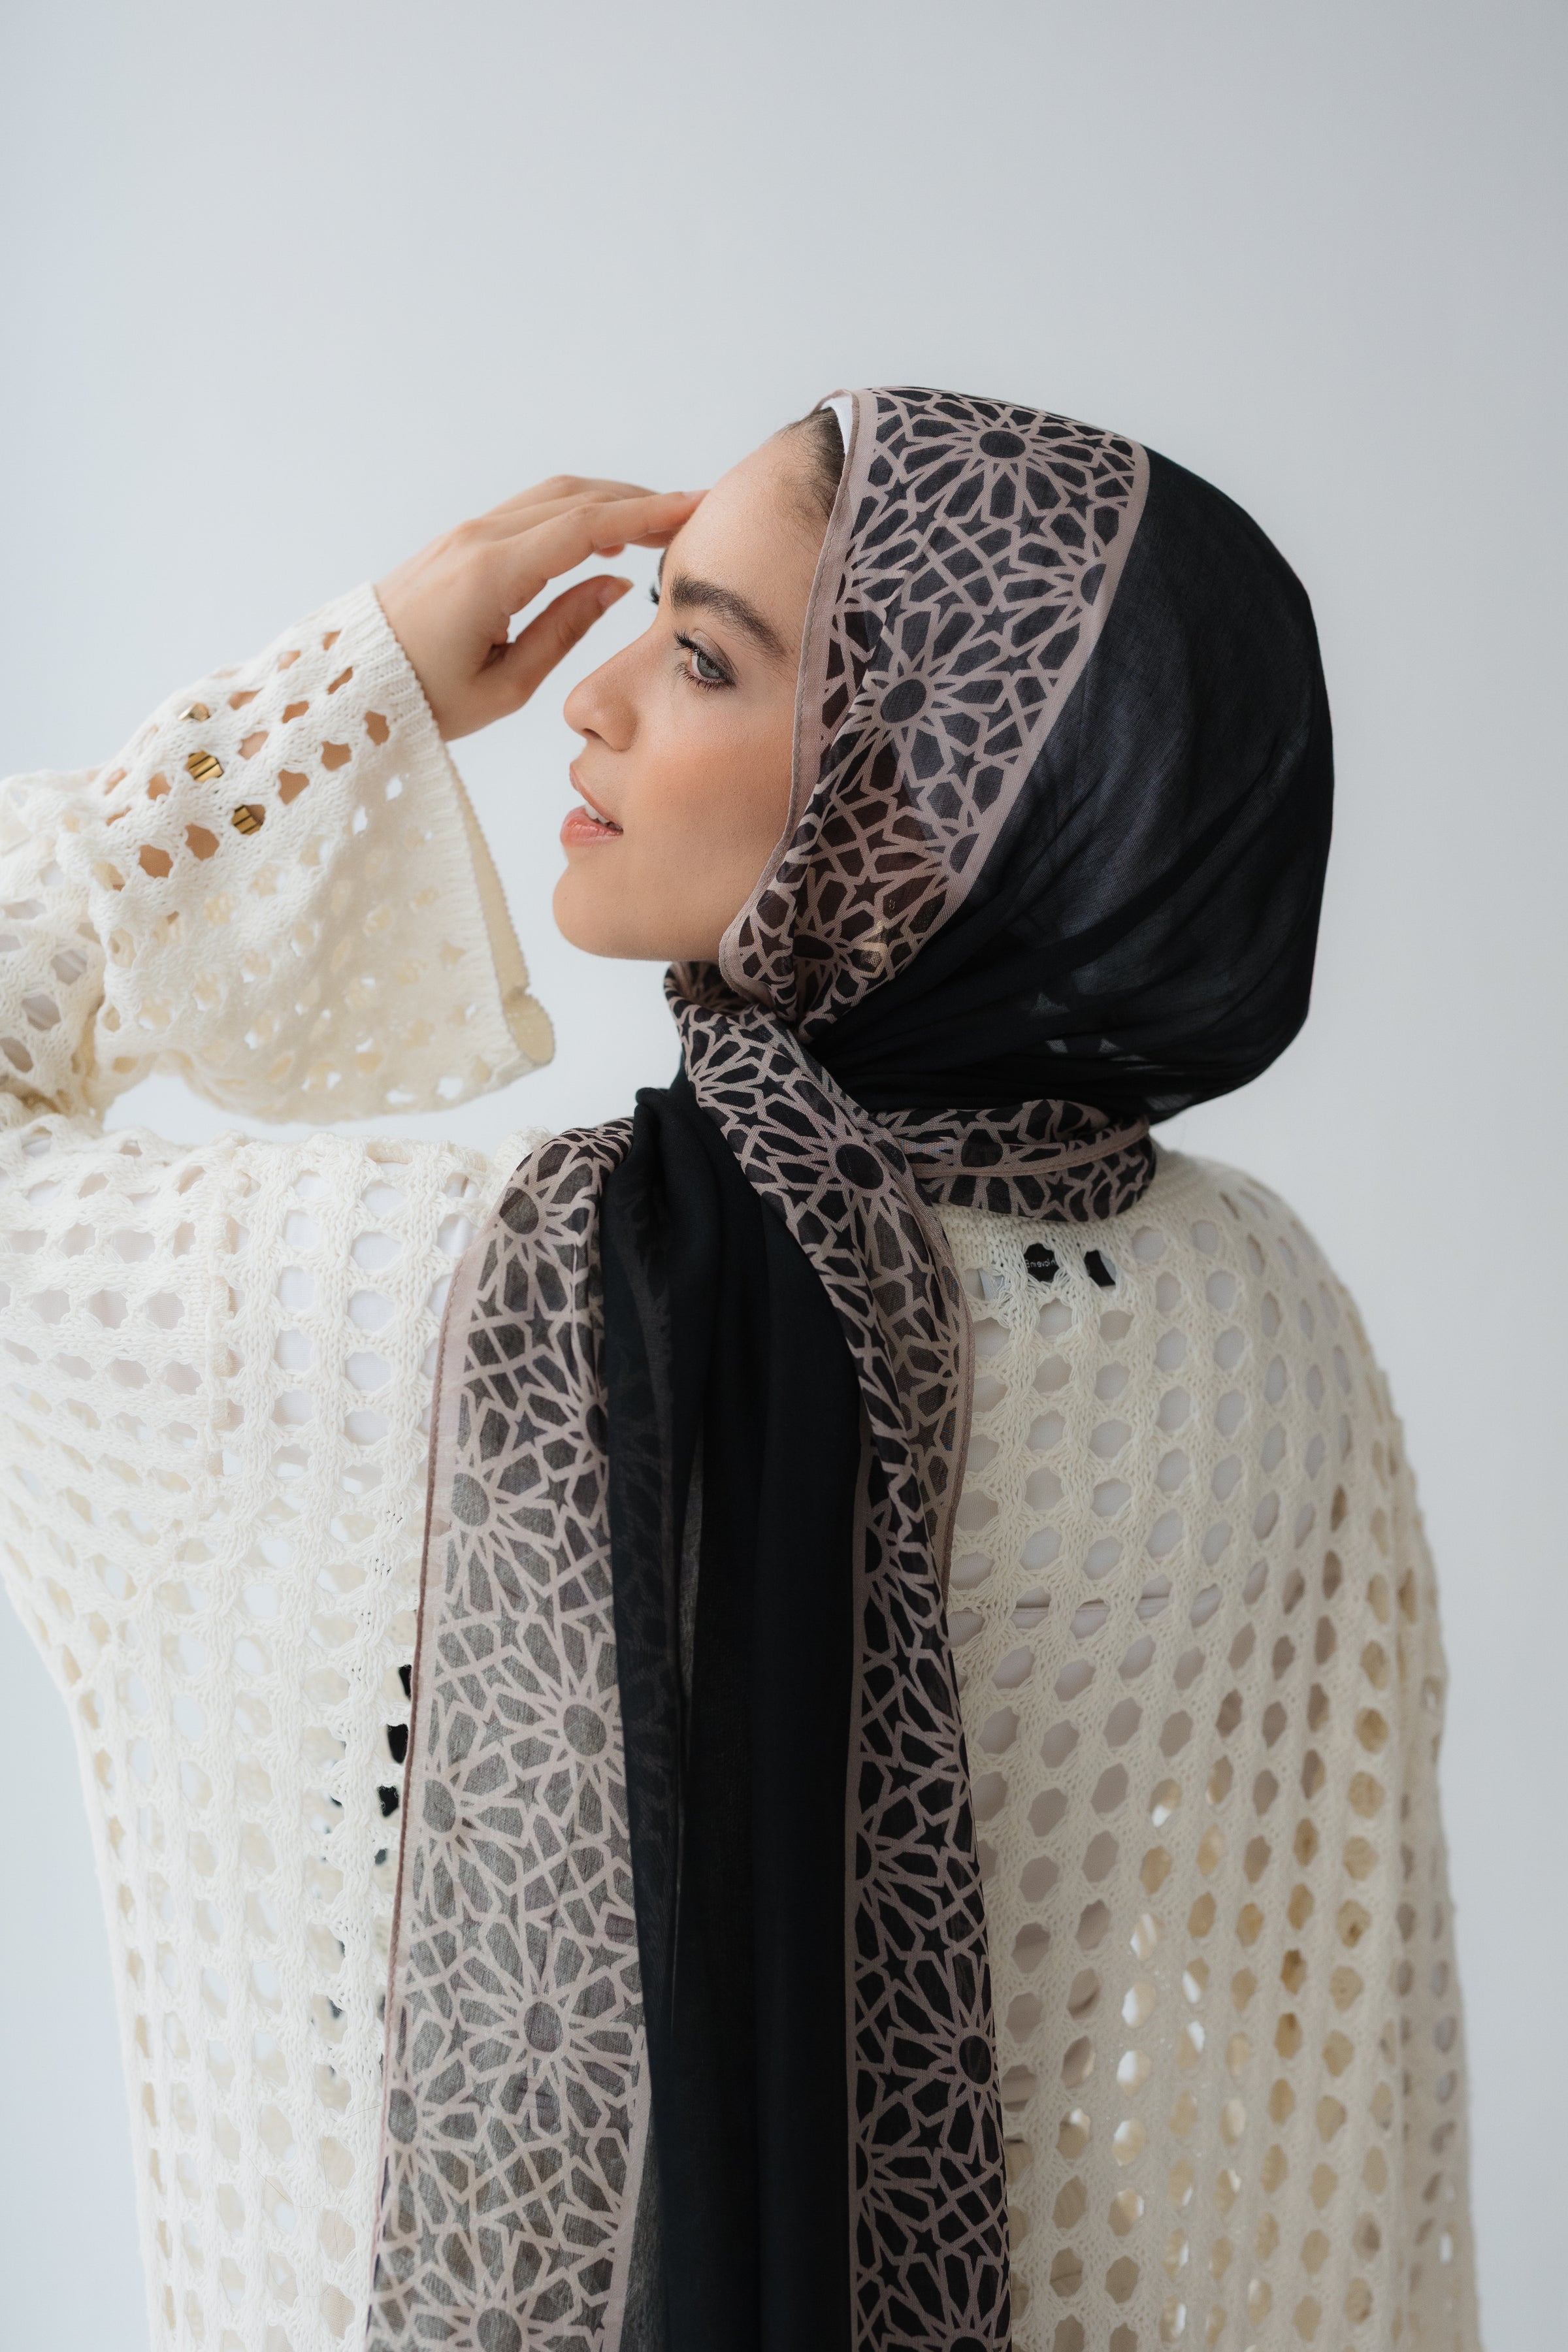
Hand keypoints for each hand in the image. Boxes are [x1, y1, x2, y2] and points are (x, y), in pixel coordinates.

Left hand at [376, 477, 702, 739]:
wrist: (350, 685)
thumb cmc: (423, 698)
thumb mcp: (505, 685)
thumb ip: (566, 629)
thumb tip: (614, 583)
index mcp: (491, 575)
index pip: (585, 527)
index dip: (646, 515)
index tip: (694, 510)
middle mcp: (479, 539)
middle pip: (575, 497)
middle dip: (639, 501)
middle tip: (691, 515)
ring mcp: (466, 533)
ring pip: (553, 496)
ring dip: (609, 502)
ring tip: (658, 525)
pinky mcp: (461, 541)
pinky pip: (530, 511)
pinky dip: (577, 512)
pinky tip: (605, 537)